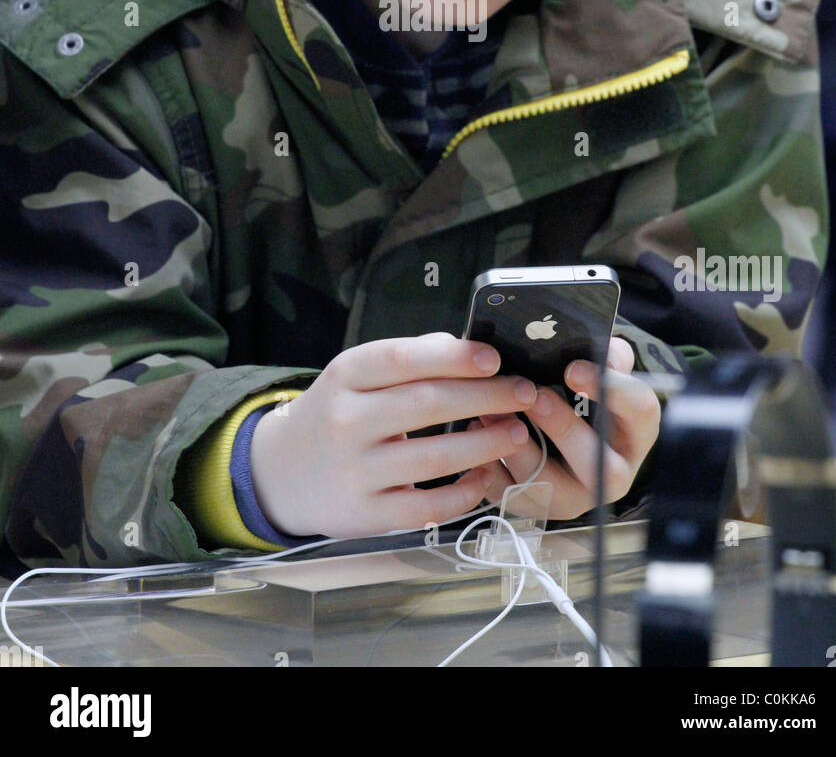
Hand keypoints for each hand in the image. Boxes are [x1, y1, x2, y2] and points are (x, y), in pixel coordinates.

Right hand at [249, 331, 539, 537]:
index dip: (453, 356)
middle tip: (524, 393)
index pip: (403, 358)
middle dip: (486, 396)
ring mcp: (355, 471)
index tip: (494, 358)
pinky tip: (485, 476)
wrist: (282, 472)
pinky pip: (426, 507)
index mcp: (345, 375)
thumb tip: (467, 350)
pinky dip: (463, 493)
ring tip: (517, 431)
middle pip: (427, 404)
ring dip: (485, 443)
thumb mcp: (355, 375)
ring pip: (433, 457)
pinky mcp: (365, 515)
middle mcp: (346, 421)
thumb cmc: (336, 412)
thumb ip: (407, 361)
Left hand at [469, 337, 660, 520]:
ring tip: (492, 413)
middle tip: (534, 398)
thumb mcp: (604, 369)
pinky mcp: (543, 508)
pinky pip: (515, 499)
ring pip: (553, 488)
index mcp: (637, 431)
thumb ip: (607, 355)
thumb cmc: (586, 395)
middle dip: (564, 429)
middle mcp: (615, 473)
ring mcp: (578, 496)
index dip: (611, 391)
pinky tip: (479, 436)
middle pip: (601, 465)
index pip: (639, 411)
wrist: (566, 434)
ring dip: (519, 451)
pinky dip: (493, 471)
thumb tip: (595, 347)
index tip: (573, 370)